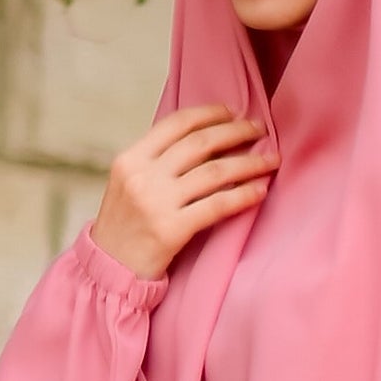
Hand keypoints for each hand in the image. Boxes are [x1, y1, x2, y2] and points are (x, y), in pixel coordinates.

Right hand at [94, 100, 275, 280]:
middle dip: (236, 132)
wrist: (108, 268)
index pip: (176, 123)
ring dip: (250, 163)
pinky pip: (217, 205)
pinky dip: (243, 195)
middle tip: (259, 130)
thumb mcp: (127, 183)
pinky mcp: (171, 230)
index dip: (209, 114)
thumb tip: (205, 139)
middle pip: (200, 143)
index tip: (232, 112)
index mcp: (130, 159)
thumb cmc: (124, 225)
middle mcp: (142, 176)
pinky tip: (259, 190)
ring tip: (271, 160)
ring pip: (214, 172)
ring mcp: (156, 203)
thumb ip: (156, 161)